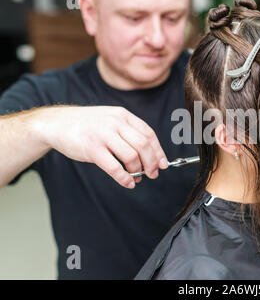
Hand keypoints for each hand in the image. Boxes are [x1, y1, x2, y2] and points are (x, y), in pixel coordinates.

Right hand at [35, 106, 167, 188]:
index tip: (163, 164)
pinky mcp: (92, 148)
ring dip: (138, 171)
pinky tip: (128, 183)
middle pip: (143, 145)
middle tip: (153, 174)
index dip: (158, 151)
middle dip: (152, 163)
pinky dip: (124, 178)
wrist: (56, 123)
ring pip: (131, 156)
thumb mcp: (110, 119)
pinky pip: (114, 167)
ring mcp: (103, 135)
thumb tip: (148, 154)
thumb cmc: (87, 125)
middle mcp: (115, 123)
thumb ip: (128, 131)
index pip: (149, 133)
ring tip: (137, 177)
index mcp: (123, 115)